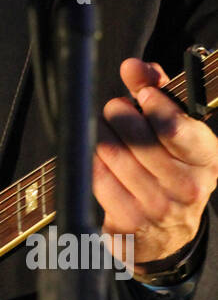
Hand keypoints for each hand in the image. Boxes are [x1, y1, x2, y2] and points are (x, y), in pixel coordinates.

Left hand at [93, 58, 217, 275]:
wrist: (168, 232)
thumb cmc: (172, 166)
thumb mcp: (177, 127)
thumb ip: (158, 90)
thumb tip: (134, 67)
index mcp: (208, 159)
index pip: (174, 126)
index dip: (152, 102)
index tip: (142, 94)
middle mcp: (187, 187)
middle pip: (134, 136)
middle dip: (119, 114)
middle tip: (117, 110)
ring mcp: (158, 209)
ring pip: (111, 154)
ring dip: (101, 134)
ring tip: (106, 131)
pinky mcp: (129, 223)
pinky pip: (97, 178)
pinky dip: (93, 161)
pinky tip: (100, 157)